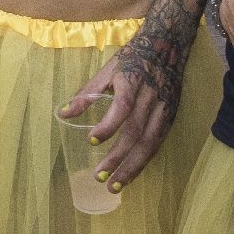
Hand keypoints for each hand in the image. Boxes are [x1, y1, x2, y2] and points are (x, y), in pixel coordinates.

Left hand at [62, 34, 182, 190]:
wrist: (168, 47)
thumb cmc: (132, 58)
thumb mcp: (108, 69)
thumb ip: (87, 93)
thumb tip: (63, 113)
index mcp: (132, 81)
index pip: (123, 105)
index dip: (109, 124)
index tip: (92, 140)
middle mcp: (150, 97)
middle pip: (135, 131)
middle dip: (118, 157)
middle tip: (99, 176)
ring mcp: (163, 109)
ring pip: (149, 143)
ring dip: (131, 167)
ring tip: (114, 186)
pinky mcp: (170, 118)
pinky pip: (156, 144)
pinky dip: (143, 162)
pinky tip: (130, 175)